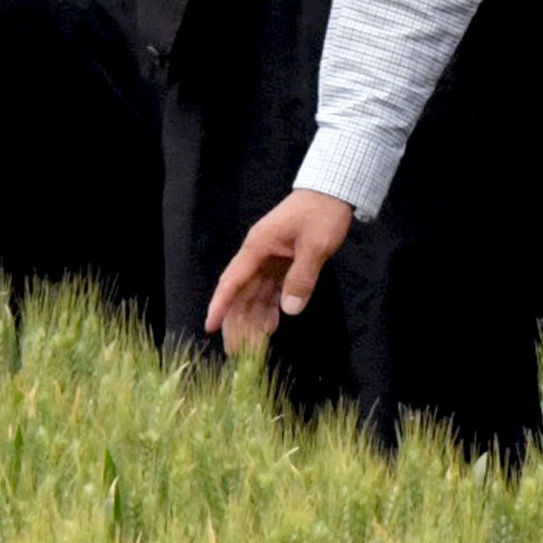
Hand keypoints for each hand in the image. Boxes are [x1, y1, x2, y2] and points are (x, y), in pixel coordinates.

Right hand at [206, 190, 358, 352]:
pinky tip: (270, 328)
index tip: (209, 326)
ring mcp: (269, 259)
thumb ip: (302, 277)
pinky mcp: (282, 262)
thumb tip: (288, 310)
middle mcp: (258, 255)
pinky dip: (270, 310)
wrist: (333, 191)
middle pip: (241, 294)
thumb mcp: (316, 245)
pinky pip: (270, 290)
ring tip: (253, 348)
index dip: (220, 305)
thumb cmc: (322, 213)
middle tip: (237, 352)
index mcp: (258, 247)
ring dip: (253, 321)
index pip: (233, 281)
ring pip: (254, 295)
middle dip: (237, 323)